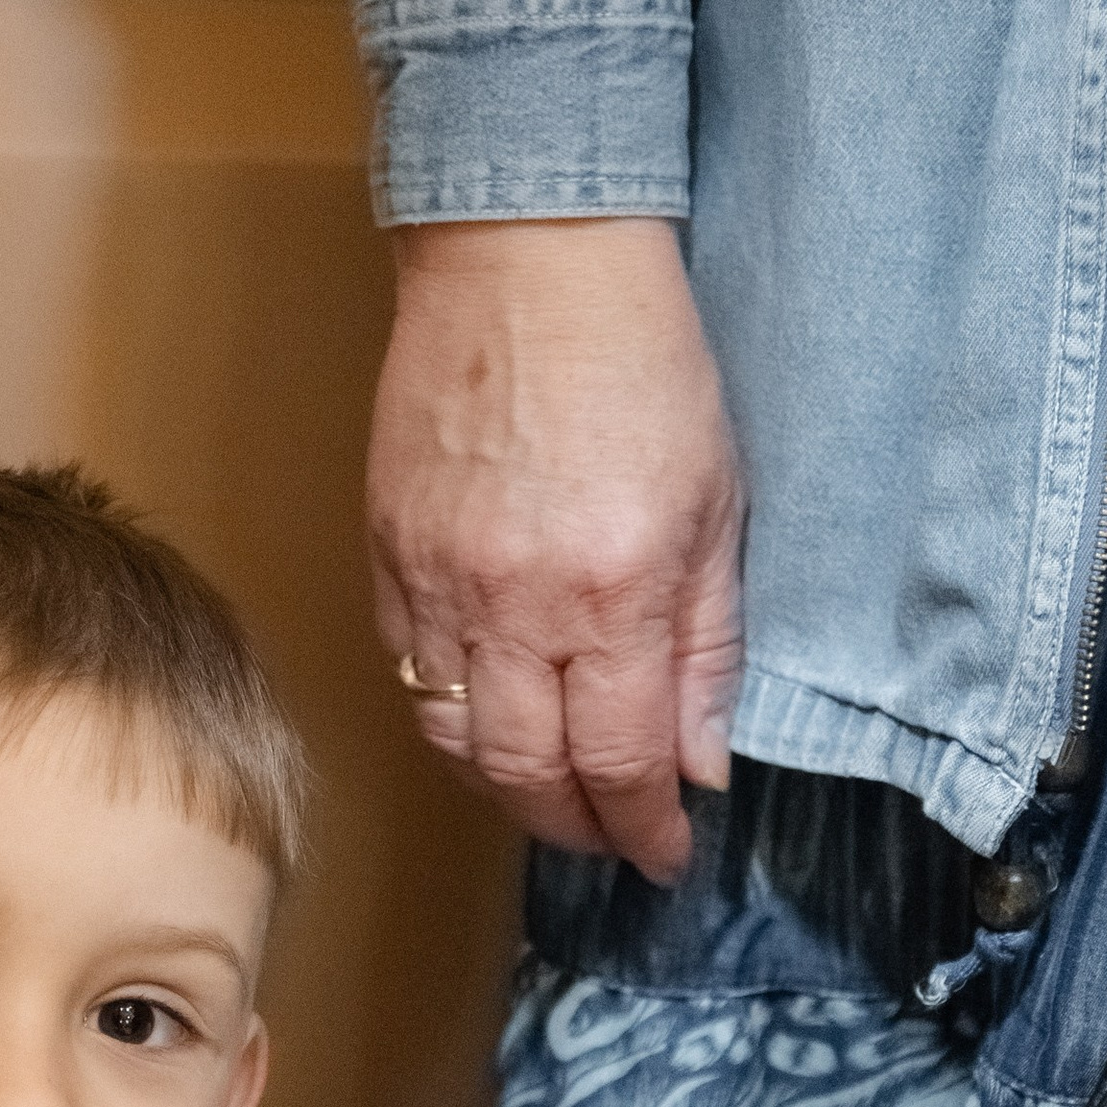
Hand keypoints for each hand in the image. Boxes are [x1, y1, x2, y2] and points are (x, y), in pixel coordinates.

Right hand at [369, 217, 743, 882]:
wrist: (527, 253)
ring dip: (506, 788)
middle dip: (573, 825)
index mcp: (614, 591)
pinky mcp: (388, 553)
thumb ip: (706, 641)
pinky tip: (489, 716)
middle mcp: (517, 604)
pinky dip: (451, 717)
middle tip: (606, 839)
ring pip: (457, 740)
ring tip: (548, 792)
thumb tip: (698, 761)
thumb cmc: (638, 357)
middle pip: (529, 774)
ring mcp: (439, 582)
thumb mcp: (717, 501)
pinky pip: (410, 671)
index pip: (623, 759)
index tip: (664, 853)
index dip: (644, 826)